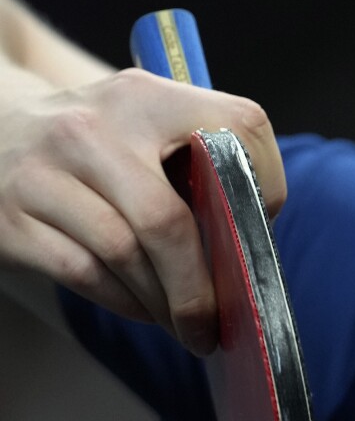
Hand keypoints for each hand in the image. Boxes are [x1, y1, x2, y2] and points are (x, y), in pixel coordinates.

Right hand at [0, 68, 284, 353]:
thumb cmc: (96, 142)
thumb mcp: (145, 124)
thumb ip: (199, 163)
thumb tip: (250, 241)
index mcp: (143, 96)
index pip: (233, 130)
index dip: (263, 185)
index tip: (259, 229)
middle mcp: (88, 129)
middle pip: (166, 220)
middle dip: (201, 285)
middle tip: (219, 321)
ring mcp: (41, 172)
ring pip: (125, 254)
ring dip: (165, 301)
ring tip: (185, 323)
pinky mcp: (10, 218)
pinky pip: (85, 273)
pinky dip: (125, 302)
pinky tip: (144, 309)